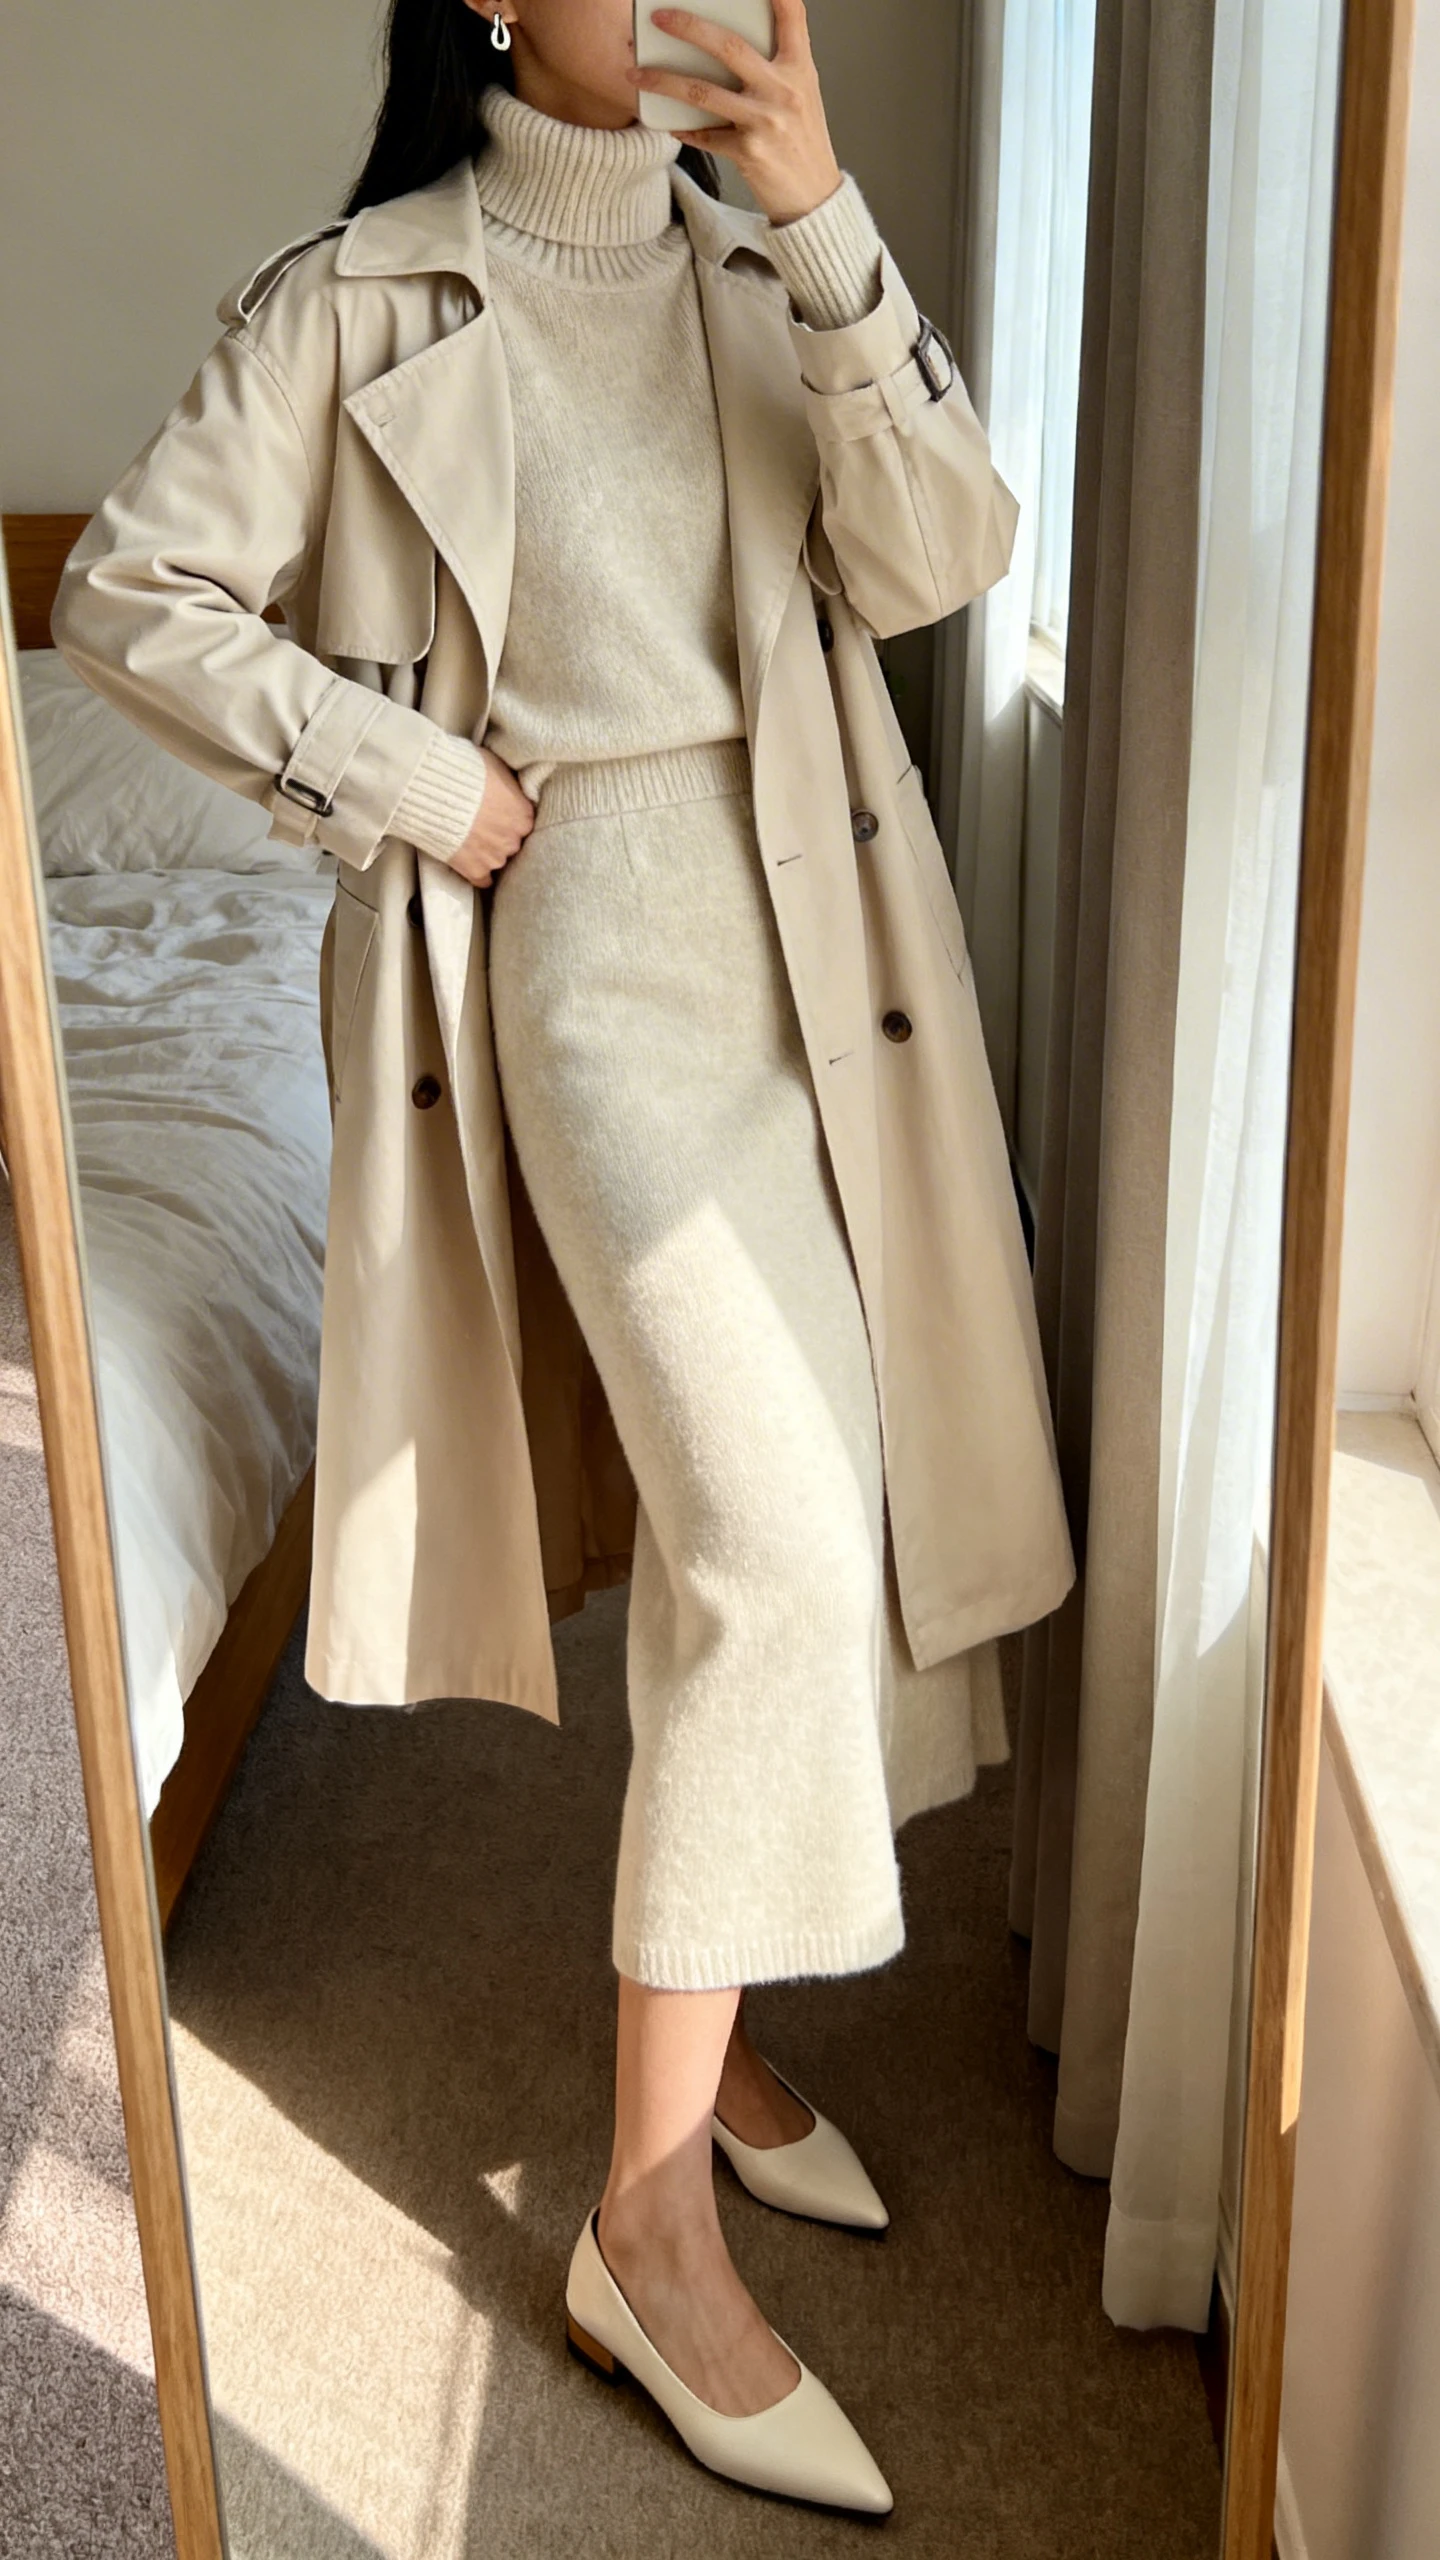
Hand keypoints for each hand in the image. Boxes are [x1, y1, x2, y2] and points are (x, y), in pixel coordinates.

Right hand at [449, 746, 534, 887]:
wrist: (433, 790)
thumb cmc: (464, 771)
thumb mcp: (496, 766)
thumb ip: (508, 783)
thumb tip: (509, 784)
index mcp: (524, 815)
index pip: (523, 821)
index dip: (508, 816)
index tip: (497, 813)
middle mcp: (514, 839)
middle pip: (511, 841)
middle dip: (498, 834)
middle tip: (480, 824)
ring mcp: (494, 857)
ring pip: (497, 859)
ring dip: (487, 852)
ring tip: (469, 839)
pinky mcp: (473, 869)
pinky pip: (482, 880)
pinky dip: (478, 873)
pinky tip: (471, 863)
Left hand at [633, 0, 842, 225]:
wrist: (815, 197)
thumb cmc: (803, 140)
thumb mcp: (802, 94)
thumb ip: (776, 65)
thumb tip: (730, 41)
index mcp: (800, 69)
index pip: (792, 15)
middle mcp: (783, 90)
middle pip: (729, 46)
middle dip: (689, 27)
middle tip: (659, 17)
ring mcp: (765, 122)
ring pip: (703, 92)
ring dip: (664, 80)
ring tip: (637, 74)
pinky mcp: (748, 152)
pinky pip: (705, 135)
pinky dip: (684, 128)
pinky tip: (669, 122)